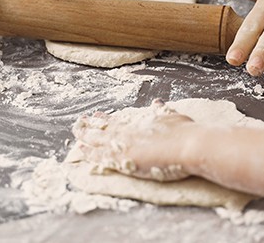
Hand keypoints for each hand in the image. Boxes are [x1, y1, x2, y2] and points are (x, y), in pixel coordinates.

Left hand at [73, 99, 195, 181]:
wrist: (188, 146)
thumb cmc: (184, 133)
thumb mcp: (173, 116)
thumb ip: (162, 111)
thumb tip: (156, 103)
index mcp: (139, 124)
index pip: (117, 121)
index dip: (105, 119)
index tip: (96, 115)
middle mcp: (129, 133)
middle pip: (103, 129)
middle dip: (90, 126)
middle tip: (78, 122)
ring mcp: (124, 146)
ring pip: (97, 140)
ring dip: (85, 136)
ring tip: (75, 132)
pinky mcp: (123, 160)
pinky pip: (100, 156)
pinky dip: (89, 153)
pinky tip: (81, 150)